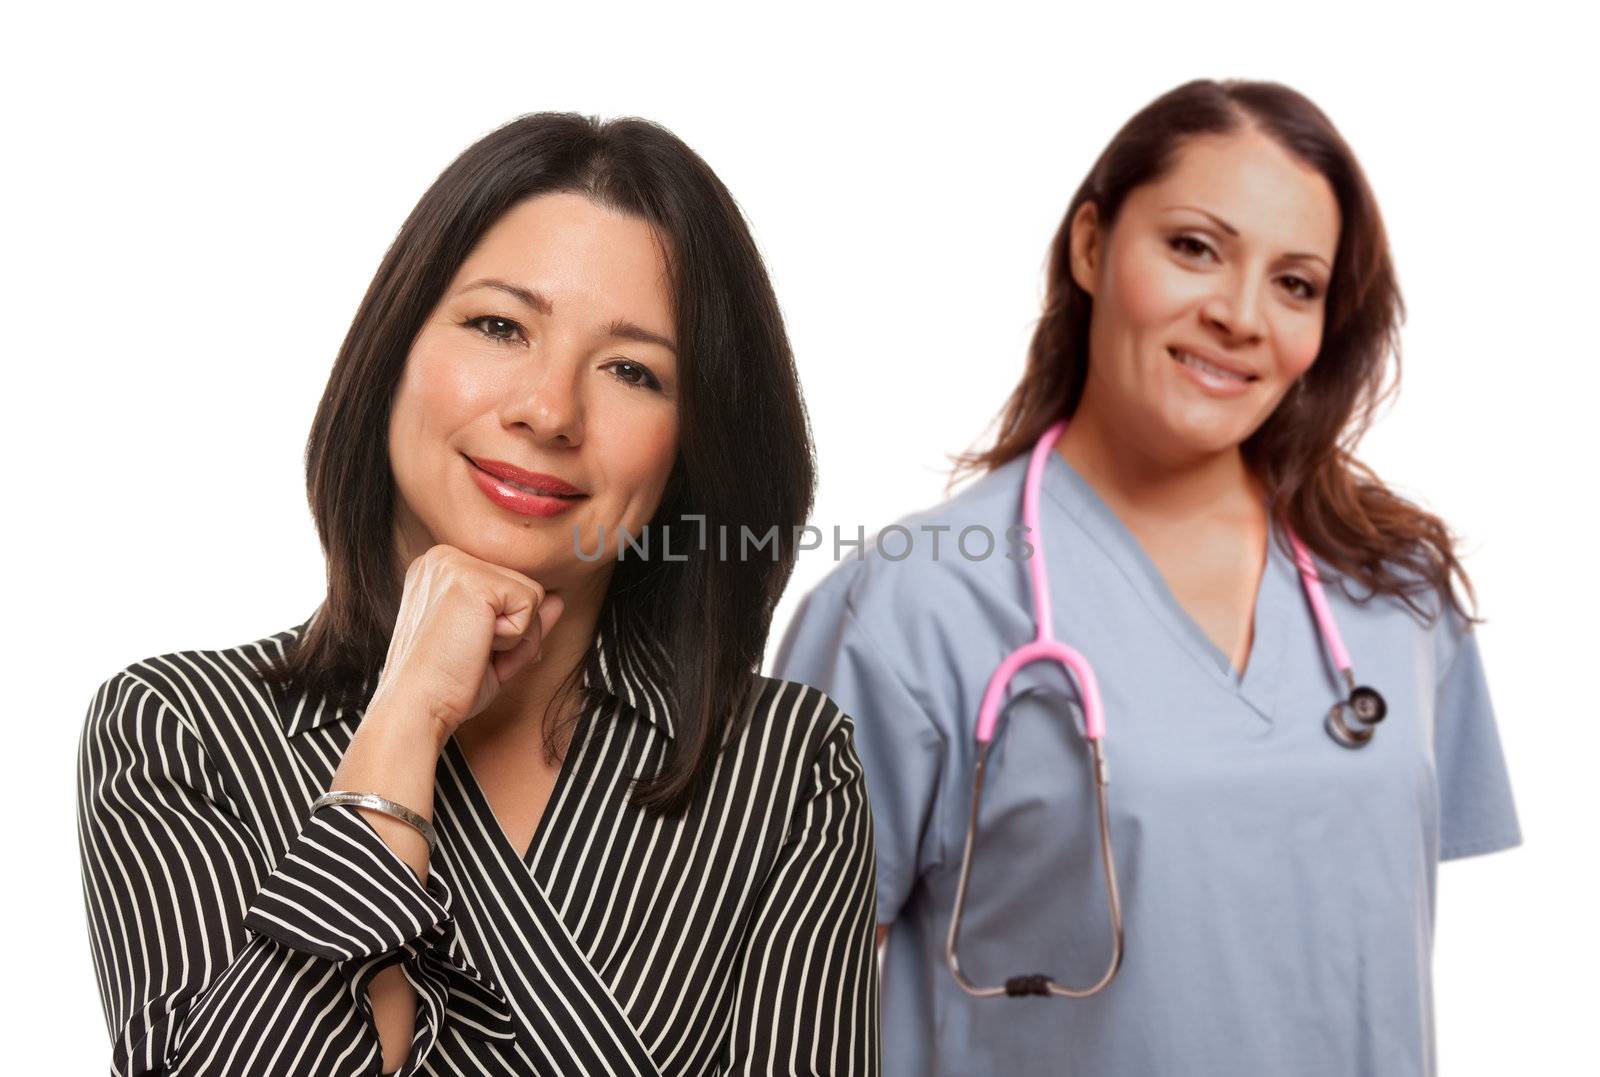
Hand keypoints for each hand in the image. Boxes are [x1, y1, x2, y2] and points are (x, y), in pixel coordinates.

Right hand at [371, 544, 565, 747]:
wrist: (416, 708)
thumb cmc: (445, 685)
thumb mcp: (491, 646)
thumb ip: (522, 618)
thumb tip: (558, 600)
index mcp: (440, 570)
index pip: (506, 587)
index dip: (504, 629)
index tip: (467, 650)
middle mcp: (443, 558)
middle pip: (523, 587)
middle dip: (514, 632)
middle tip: (471, 654)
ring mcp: (456, 564)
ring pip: (532, 594)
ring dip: (515, 635)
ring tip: (471, 649)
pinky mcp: (473, 580)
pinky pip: (530, 603)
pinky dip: (515, 638)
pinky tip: (476, 646)